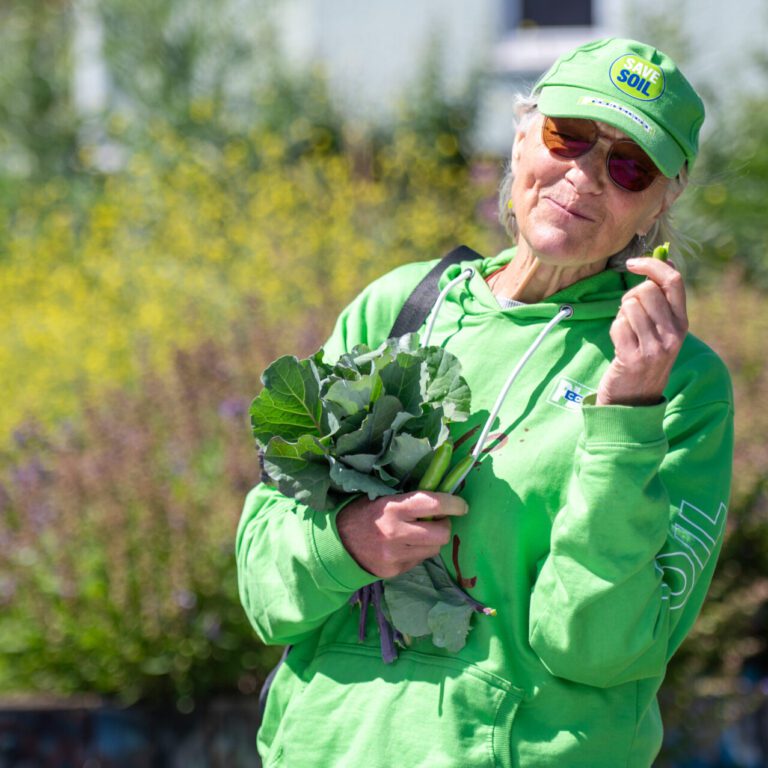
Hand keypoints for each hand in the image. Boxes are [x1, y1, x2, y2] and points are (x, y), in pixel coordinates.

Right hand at [337, 491, 467, 578]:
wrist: (337, 541)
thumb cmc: (363, 512)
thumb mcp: (383, 497)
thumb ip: (409, 499)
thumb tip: (441, 495)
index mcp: (393, 508)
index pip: (433, 504)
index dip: (453, 504)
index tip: (462, 505)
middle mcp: (396, 532)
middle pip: (441, 534)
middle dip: (444, 526)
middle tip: (437, 521)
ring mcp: (395, 555)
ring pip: (433, 549)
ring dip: (432, 540)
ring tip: (418, 534)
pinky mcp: (394, 570)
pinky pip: (418, 560)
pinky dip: (417, 552)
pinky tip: (404, 546)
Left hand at [596, 256, 687, 405]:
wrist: (633, 400)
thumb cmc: (643, 358)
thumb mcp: (661, 331)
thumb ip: (660, 301)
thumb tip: (660, 260)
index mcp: (682, 323)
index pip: (674, 281)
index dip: (653, 265)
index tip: (633, 263)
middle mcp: (673, 335)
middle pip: (646, 290)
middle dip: (630, 296)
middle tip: (628, 315)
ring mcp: (654, 348)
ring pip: (629, 306)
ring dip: (621, 315)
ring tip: (626, 333)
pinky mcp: (633, 358)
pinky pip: (618, 325)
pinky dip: (614, 329)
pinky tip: (620, 344)